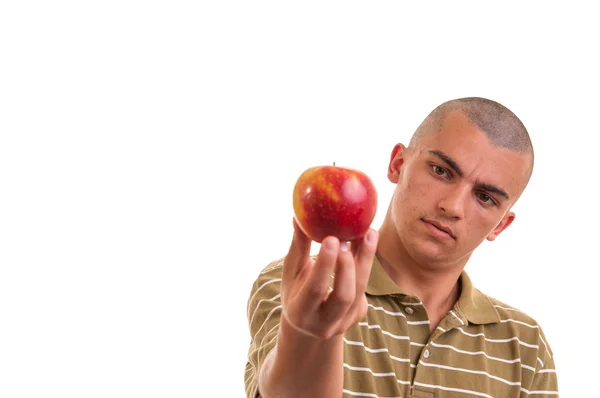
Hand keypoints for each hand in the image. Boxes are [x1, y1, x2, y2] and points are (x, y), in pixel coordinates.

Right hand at [280, 218, 378, 339]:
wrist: (308, 327)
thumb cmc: (295, 292)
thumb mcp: (291, 274)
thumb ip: (298, 249)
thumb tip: (298, 218)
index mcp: (301, 312)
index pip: (315, 289)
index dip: (325, 264)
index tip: (331, 238)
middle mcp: (324, 324)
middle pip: (344, 295)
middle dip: (349, 265)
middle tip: (350, 236)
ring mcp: (344, 322)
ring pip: (360, 290)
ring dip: (365, 260)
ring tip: (369, 232)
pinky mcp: (358, 315)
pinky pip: (365, 288)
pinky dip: (365, 264)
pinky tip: (366, 243)